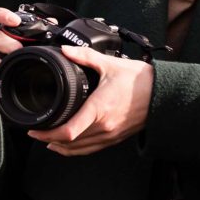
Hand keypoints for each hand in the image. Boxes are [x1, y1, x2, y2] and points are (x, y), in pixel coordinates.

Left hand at [33, 47, 152, 156]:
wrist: (164, 94)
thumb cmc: (141, 80)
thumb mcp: (110, 64)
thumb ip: (85, 57)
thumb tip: (66, 50)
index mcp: (98, 110)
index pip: (68, 132)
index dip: (47, 134)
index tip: (34, 130)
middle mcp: (103, 127)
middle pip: (69, 143)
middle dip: (49, 139)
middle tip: (36, 132)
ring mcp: (110, 135)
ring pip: (80, 149)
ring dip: (61, 147)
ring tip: (47, 140)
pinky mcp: (116, 138)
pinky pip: (92, 149)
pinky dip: (77, 150)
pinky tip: (68, 146)